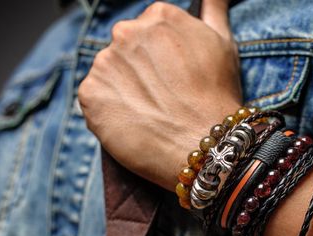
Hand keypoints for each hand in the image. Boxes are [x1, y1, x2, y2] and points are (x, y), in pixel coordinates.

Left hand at [79, 0, 240, 190]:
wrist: (204, 145)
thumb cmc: (218, 96)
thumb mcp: (223, 43)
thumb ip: (213, 9)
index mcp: (158, 16)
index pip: (149, 31)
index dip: (161, 57)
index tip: (172, 76)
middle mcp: (127, 32)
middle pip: (126, 49)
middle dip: (139, 70)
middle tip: (162, 97)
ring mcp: (105, 63)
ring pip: (109, 73)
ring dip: (123, 89)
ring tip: (149, 112)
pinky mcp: (90, 94)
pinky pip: (94, 98)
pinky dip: (109, 110)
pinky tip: (133, 121)